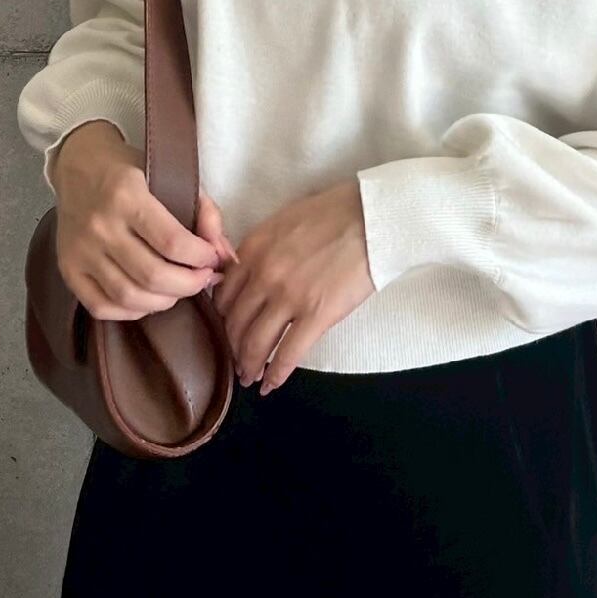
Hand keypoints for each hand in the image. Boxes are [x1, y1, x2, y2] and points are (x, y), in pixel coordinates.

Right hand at [51, 120, 227, 320]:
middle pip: (152, 275)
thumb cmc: (132, 172)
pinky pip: (101, 307)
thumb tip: (224, 255)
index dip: (202, 258)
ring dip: (165, 301)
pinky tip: (150, 299)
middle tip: (204, 279)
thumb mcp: (172, 177)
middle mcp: (100, 226)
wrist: (78, 166)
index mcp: (127, 197)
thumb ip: (204, 212)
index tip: (214, 259)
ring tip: (180, 289)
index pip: (173, 242)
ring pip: (128, 296)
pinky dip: (132, 312)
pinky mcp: (67, 270)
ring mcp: (80, 251)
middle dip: (189, 285)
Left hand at [213, 177, 375, 394]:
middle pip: (235, 322)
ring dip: (249, 365)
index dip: (223, 317)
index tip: (227, 327)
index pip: (224, 294)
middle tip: (236, 359)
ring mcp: (289, 297)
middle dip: (232, 346)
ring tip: (250, 377)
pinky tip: (271, 385)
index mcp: (253, 249)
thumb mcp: (284, 221)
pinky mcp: (317, 315)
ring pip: (256, 343)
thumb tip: (250, 272)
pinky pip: (289, 353)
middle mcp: (263, 275)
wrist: (373, 217)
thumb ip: (261, 248)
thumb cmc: (335, 212)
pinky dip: (276, 374)